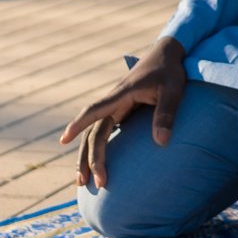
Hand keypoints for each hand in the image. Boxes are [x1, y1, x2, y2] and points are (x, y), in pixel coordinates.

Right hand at [58, 37, 187, 188]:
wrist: (168, 55)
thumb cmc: (170, 71)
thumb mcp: (173, 90)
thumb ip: (166, 114)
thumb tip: (161, 142)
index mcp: (123, 94)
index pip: (96, 110)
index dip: (79, 124)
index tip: (64, 139)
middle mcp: (114, 101)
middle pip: (93, 131)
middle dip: (88, 156)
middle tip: (87, 182)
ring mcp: (116, 107)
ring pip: (94, 134)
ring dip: (87, 157)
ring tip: (82, 182)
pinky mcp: (121, 111)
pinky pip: (103, 132)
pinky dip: (96, 149)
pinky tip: (94, 166)